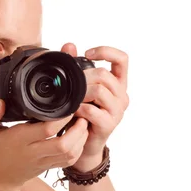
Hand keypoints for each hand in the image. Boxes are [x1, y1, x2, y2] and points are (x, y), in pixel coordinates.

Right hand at [0, 98, 89, 190]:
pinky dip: (79, 150)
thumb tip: (1, 102)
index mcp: (20, 140)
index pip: (46, 130)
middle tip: (82, 116)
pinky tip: (80, 138)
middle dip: (77, 130)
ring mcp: (43, 161)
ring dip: (81, 140)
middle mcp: (34, 152)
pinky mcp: (49, 167)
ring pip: (70, 154)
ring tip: (83, 125)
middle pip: (63, 145)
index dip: (62, 119)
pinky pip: (69, 161)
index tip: (69, 107)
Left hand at [60, 43, 128, 169]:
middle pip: (105, 75)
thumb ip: (75, 66)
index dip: (106, 51)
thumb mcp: (79, 88)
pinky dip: (78, 108)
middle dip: (83, 77)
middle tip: (71, 85)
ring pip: (100, 90)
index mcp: (118, 84)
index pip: (122, 59)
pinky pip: (92, 110)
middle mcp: (122, 96)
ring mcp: (117, 111)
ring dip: (80, 93)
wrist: (83, 145)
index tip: (87, 53)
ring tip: (72, 99)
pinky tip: (72, 111)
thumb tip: (69, 45)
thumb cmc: (81, 115)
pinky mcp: (108, 125)